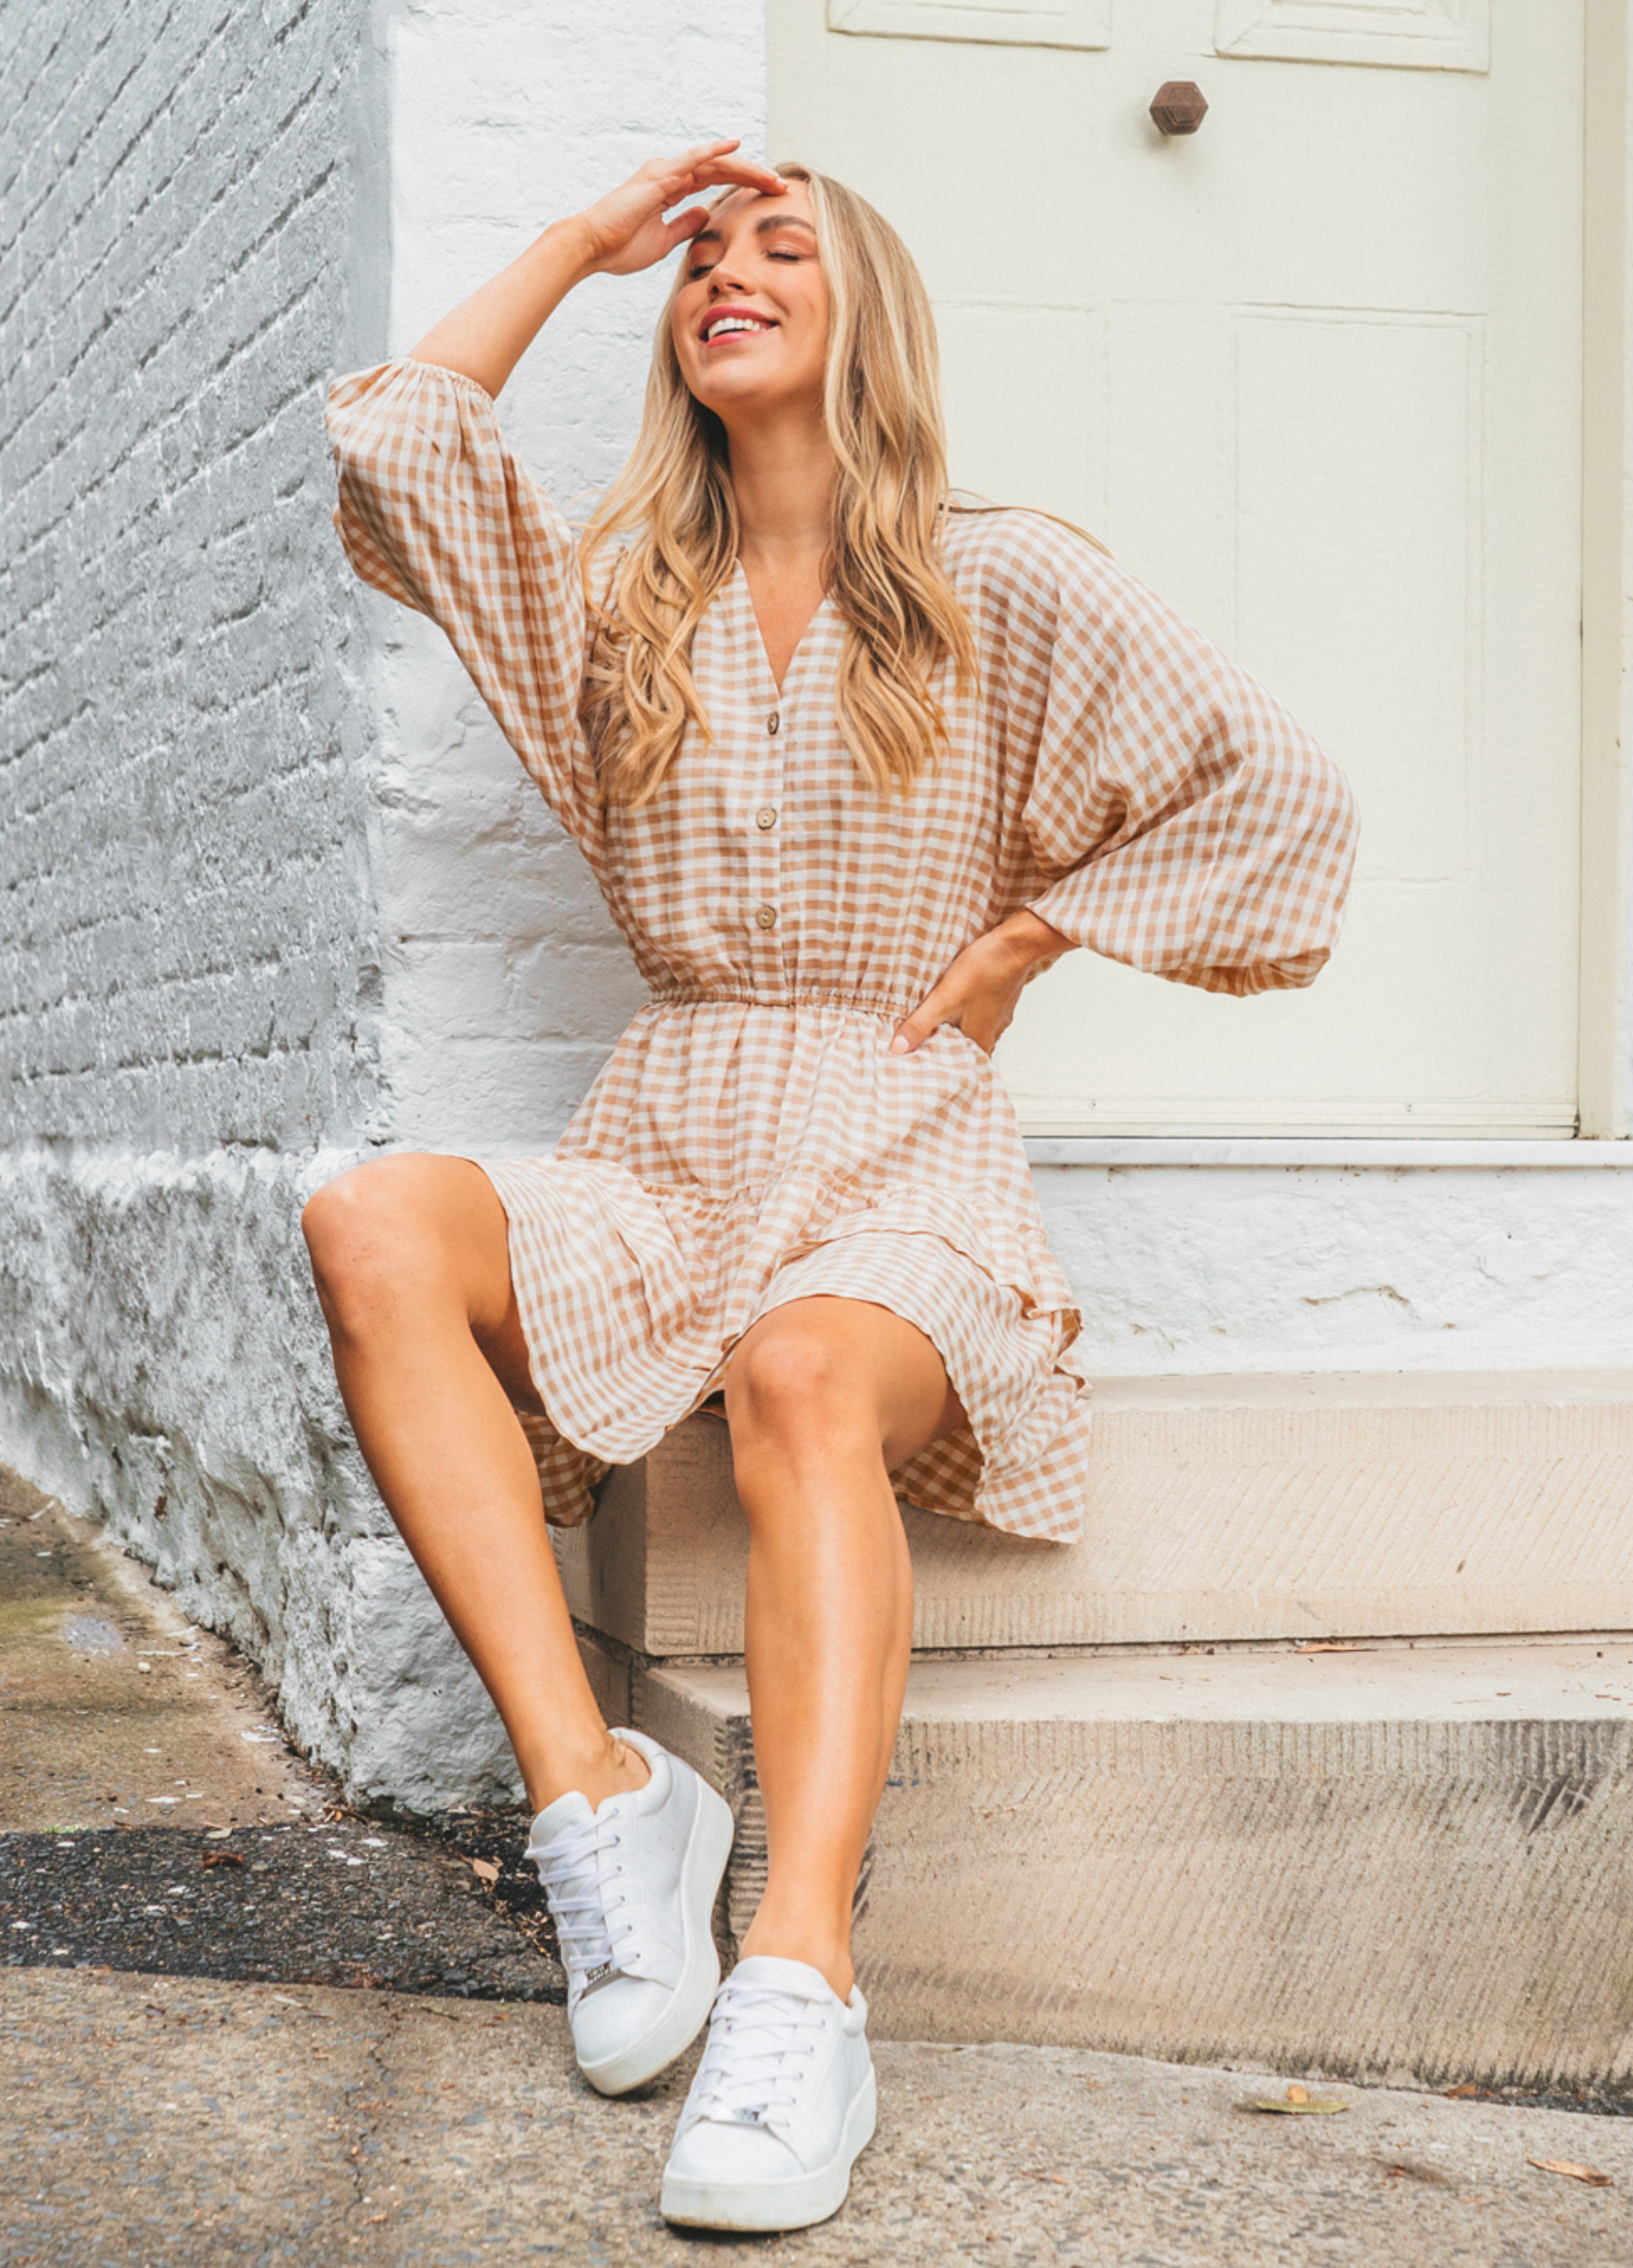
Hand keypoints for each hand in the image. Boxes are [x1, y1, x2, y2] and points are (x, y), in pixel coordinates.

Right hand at [575, 139, 786, 278]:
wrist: (592, 248)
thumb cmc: (620, 247)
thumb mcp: (664, 240)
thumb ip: (684, 225)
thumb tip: (705, 215)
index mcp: (670, 188)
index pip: (714, 180)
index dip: (742, 185)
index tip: (768, 195)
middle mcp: (669, 174)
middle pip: (720, 168)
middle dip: (752, 175)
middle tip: (780, 185)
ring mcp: (664, 171)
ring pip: (713, 161)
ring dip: (744, 166)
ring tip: (771, 175)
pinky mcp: (659, 176)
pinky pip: (693, 158)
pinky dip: (715, 151)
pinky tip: (736, 146)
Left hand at [890, 911, 1073, 1057]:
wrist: (1015, 945)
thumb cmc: (983, 971)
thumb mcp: (943, 999)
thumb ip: (920, 1025)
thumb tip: (898, 1049)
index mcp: (979, 1040)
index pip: (956, 1064)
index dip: (936, 1062)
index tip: (918, 1060)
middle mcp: (992, 1033)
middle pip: (962, 1047)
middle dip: (943, 1043)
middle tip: (921, 1041)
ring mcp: (998, 1016)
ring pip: (970, 1029)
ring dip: (953, 1026)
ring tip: (934, 1020)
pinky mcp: (1000, 999)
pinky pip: (978, 1013)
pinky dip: (965, 1011)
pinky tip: (955, 1001)